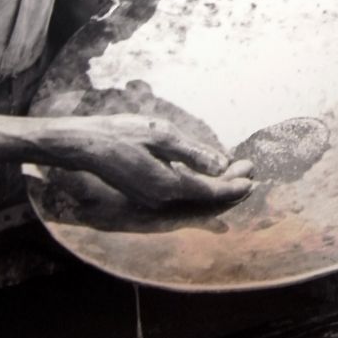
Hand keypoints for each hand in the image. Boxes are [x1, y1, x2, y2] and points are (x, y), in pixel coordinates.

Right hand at [43, 113, 253, 207]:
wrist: (85, 145)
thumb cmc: (122, 134)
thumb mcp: (162, 135)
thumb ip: (193, 152)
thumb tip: (221, 164)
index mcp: (168, 187)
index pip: (211, 192)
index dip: (234, 185)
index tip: (252, 174)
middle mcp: (162, 201)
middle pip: (205, 202)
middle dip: (230, 188)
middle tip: (249, 172)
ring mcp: (153, 202)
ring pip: (194, 203)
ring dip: (216, 190)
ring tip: (235, 174)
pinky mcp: (147, 197)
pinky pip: (181, 200)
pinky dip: (199, 191)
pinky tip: (207, 177)